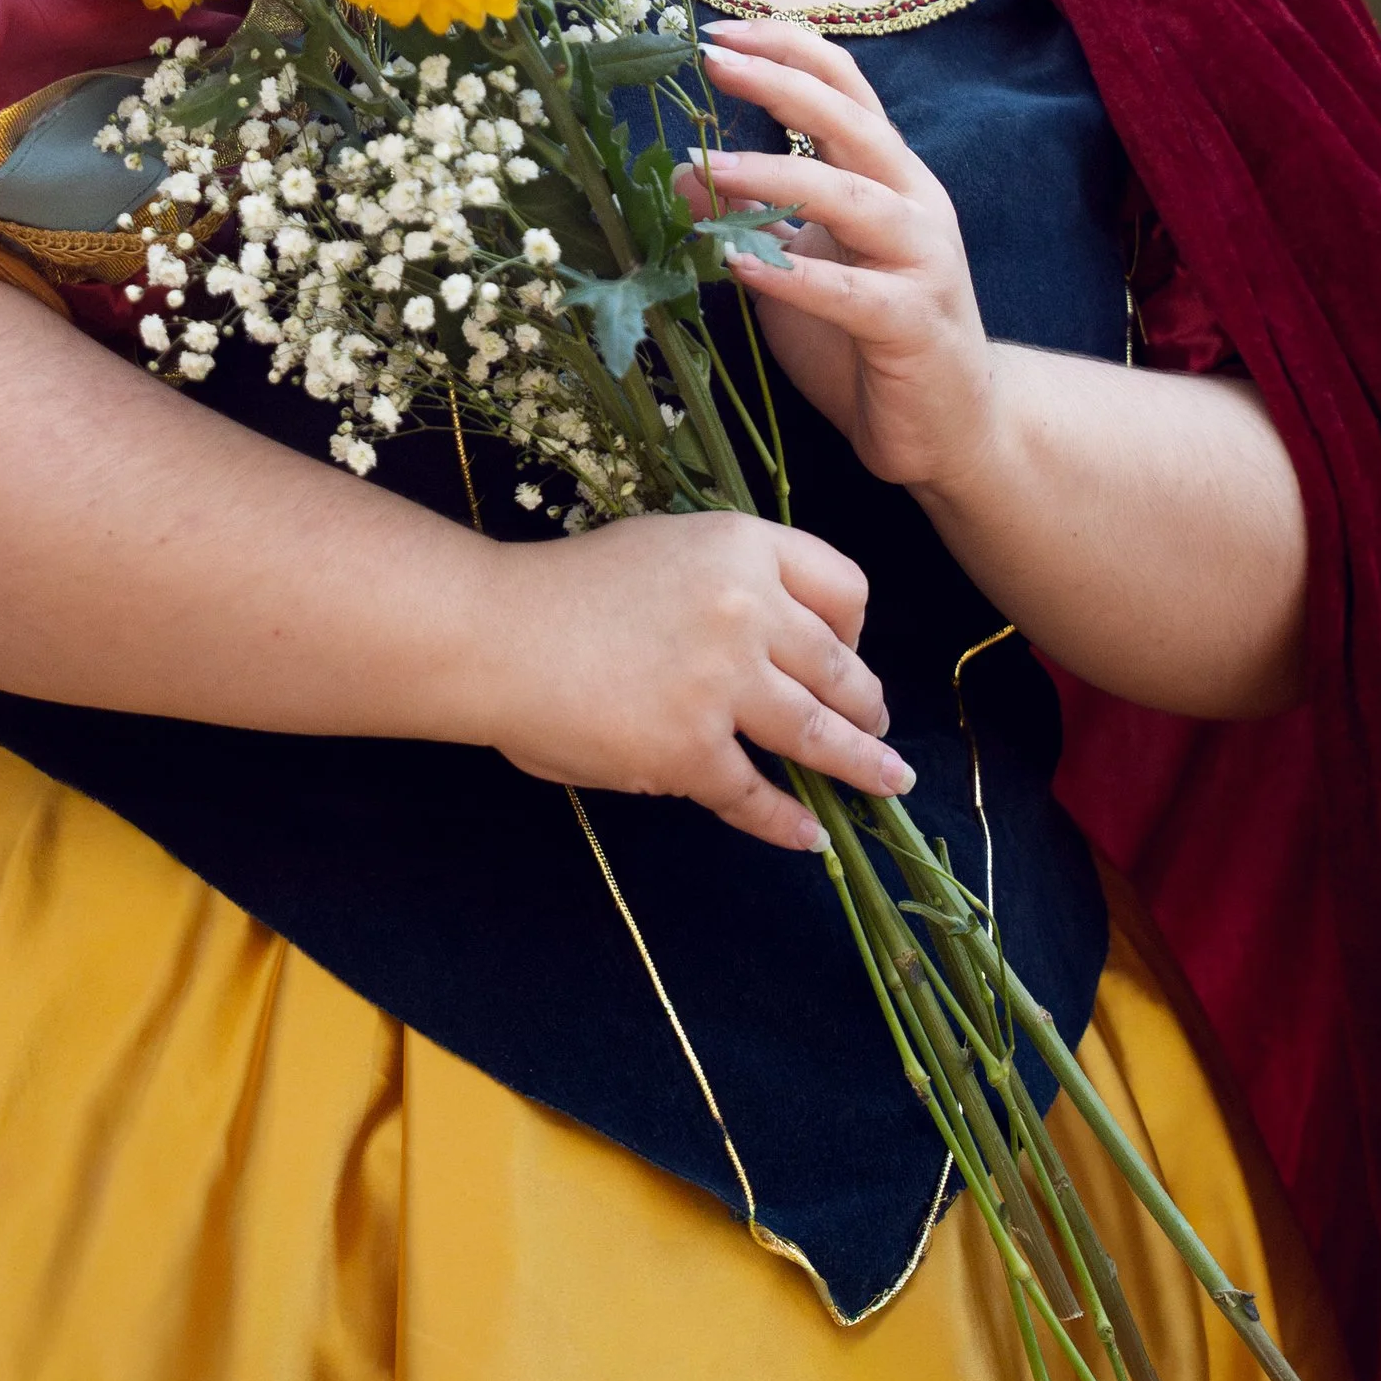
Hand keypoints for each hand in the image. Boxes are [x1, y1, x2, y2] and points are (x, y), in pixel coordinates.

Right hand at [474, 506, 908, 852]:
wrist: (493, 634)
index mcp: (742, 547)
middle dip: (869, 704)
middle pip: (841, 667)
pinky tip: (810, 835)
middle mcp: (747, 611)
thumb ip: (729, 579)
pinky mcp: (690, 751)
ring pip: (820, 734)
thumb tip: (783, 639)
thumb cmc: (566, 587)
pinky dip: (789, 822)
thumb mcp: (664, 545)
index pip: (844, 585)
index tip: (848, 652)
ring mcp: (722, 686)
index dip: (855, 628)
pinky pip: (757, 796)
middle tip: (877, 726)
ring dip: (863, 765)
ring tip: (887, 782)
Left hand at [677, 16, 996, 493]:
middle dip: (780, 84)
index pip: (846, 86)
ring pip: (852, 197)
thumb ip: (754, 216)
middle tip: (711, 62)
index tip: (716, 33)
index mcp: (888, 174)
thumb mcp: (800, 262)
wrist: (953, 424)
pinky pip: (850, 292)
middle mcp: (913, 202)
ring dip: (776, 176)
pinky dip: (793, 275)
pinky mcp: (913, 324)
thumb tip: (682, 173)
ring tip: (708, 167)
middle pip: (851, 121)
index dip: (786, 50)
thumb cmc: (868, 336)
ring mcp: (921, 261)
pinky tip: (740, 265)